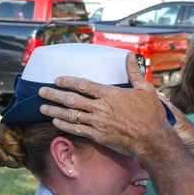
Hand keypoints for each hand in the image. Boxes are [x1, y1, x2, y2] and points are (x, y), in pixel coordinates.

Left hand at [38, 52, 169, 155]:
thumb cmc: (151, 114)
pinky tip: (56, 123)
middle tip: (41, 92)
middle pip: (72, 100)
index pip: (83, 85)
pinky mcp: (98, 136)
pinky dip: (65, 126)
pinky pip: (77, 130)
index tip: (57, 80)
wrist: (152, 139)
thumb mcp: (145, 89)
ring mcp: (97, 123)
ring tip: (42, 108)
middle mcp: (100, 107)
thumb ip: (134, 72)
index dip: (68, 81)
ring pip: (71, 115)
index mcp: (110, 94)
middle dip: (54, 95)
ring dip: (54, 111)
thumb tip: (130, 56)